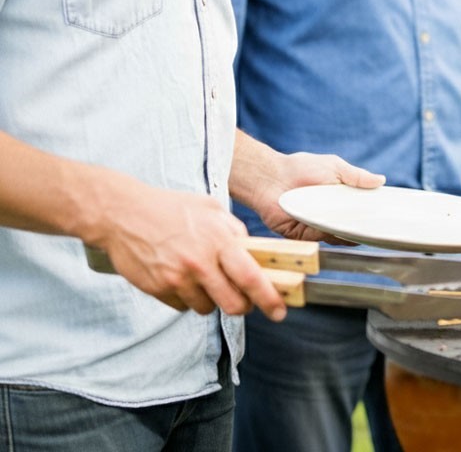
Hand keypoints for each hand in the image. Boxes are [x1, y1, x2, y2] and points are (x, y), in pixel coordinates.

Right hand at [95, 180, 286, 321]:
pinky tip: (181, 276)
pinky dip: (187, 298)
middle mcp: (200, 263)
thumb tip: (253, 251)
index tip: (279, 310)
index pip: (251, 277)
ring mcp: (178, 279)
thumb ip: (234, 231)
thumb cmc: (170, 207)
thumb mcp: (211, 209)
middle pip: (233, 304)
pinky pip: (183, 306)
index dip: (269, 298)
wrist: (123, 214)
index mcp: (218, 240)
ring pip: (208, 308)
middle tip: (244, 299)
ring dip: (212, 299)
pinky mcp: (159, 290)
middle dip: (243, 306)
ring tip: (203, 276)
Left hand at [240, 146, 385, 243]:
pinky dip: (330, 234)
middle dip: (364, 227)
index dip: (372, 213)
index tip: (388, 216)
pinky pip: (320, 237)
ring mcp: (317, 226)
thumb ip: (357, 177)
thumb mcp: (335, 168)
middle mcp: (329, 215)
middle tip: (381, 228)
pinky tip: (341, 230)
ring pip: (337, 234)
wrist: (271, 177)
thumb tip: (381, 180)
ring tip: (365, 229)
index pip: (359, 210)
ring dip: (349, 231)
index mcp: (338, 199)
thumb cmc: (302, 168)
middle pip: (350, 225)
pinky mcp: (303, 236)